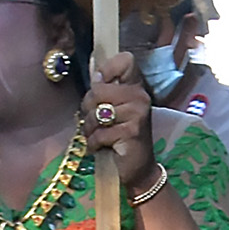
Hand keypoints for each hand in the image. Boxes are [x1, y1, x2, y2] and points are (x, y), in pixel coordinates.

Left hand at [81, 52, 155, 173]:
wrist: (138, 168)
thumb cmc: (121, 137)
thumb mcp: (114, 109)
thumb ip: (104, 90)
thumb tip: (94, 72)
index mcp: (136, 87)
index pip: (126, 61)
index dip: (107, 69)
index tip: (99, 84)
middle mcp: (140, 96)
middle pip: (98, 89)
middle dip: (88, 107)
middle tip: (95, 120)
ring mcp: (138, 113)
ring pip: (96, 112)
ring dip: (90, 128)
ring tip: (98, 135)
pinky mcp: (132, 131)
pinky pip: (99, 133)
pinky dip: (94, 143)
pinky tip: (101, 147)